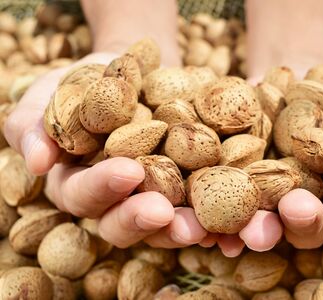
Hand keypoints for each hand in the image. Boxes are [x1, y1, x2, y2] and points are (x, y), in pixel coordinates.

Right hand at [4, 53, 208, 248]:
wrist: (133, 71)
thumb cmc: (84, 82)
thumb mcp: (50, 93)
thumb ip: (33, 126)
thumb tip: (37, 162)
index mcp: (77, 184)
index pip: (83, 196)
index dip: (103, 188)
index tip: (128, 170)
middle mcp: (115, 200)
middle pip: (123, 223)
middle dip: (142, 219)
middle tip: (164, 212)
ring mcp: (152, 196)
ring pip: (164, 224)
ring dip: (182, 228)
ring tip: (202, 224)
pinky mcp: (185, 187)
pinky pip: (198, 205)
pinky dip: (212, 212)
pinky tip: (230, 213)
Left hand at [203, 74, 322, 256]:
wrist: (293, 77)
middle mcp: (304, 211)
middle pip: (307, 229)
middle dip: (303, 219)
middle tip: (298, 205)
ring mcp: (266, 204)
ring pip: (264, 227)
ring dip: (258, 231)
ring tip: (252, 230)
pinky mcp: (231, 189)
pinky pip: (222, 211)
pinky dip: (216, 222)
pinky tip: (210, 229)